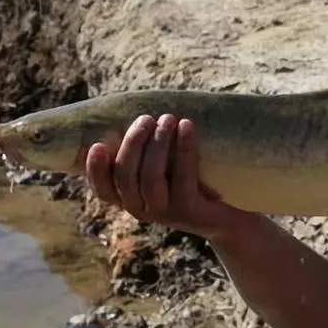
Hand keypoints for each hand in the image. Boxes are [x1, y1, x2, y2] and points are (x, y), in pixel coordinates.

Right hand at [85, 113, 260, 240]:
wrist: (232, 213)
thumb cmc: (194, 180)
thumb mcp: (166, 166)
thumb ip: (147, 149)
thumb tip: (134, 112)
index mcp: (130, 199)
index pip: (103, 189)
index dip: (95, 170)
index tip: (97, 145)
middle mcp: (142, 210)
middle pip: (125, 177)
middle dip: (132, 143)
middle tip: (146, 118)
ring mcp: (166, 214)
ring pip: (151, 178)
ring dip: (157, 144)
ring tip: (168, 118)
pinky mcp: (190, 212)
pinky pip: (183, 178)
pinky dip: (184, 148)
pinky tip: (187, 126)